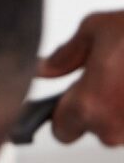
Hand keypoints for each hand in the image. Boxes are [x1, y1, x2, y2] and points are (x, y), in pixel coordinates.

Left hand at [38, 10, 123, 144]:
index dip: (62, 114)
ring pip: (120, 130)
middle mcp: (115, 128)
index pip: (61, 131)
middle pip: (94, 131)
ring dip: (120, 111)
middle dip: (95, 110)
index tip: (65, 101)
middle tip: (104, 80)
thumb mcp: (93, 31)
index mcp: (89, 105)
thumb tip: (45, 68)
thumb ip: (64, 56)